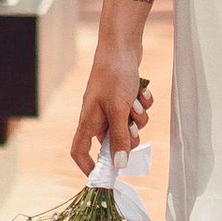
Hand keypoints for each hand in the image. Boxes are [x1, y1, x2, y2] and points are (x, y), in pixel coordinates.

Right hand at [70, 49, 154, 169]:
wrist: (121, 43)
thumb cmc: (114, 76)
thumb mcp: (118, 110)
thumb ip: (119, 138)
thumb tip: (119, 165)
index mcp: (88, 120)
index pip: (79, 151)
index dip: (88, 166)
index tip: (104, 177)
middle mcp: (98, 115)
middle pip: (113, 141)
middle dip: (127, 136)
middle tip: (132, 126)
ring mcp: (110, 105)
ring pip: (128, 125)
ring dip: (137, 117)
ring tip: (136, 102)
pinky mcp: (123, 95)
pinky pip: (135, 110)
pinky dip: (141, 103)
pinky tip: (141, 91)